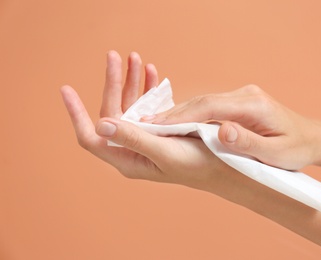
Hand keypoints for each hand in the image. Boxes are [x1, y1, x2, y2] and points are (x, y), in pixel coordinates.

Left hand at [60, 51, 230, 189]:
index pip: (91, 137)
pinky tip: (152, 73)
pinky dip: (149, 89)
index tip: (67, 89)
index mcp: (127, 158)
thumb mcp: (164, 153)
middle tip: (115, 56)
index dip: (77, 114)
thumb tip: (100, 124)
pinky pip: (148, 106)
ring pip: (130, 106)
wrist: (222, 167)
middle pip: (113, 112)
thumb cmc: (196, 166)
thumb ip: (133, 139)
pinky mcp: (159, 129)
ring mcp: (145, 137)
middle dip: (113, 84)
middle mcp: (132, 147)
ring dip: (132, 82)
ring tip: (136, 59)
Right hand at [143, 85, 320, 170]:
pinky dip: (191, 115)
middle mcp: (245, 95)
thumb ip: (248, 143)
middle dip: (173, 114)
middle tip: (143, 124)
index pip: (209, 107)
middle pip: (202, 101)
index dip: (181, 117)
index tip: (156, 126)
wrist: (312, 138)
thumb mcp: (277, 153)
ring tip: (153, 125)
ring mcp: (241, 96)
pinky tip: (175, 123)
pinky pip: (209, 106)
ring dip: (179, 114)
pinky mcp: (239, 102)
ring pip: (203, 103)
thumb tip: (220, 131)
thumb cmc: (296, 149)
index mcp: (254, 105)